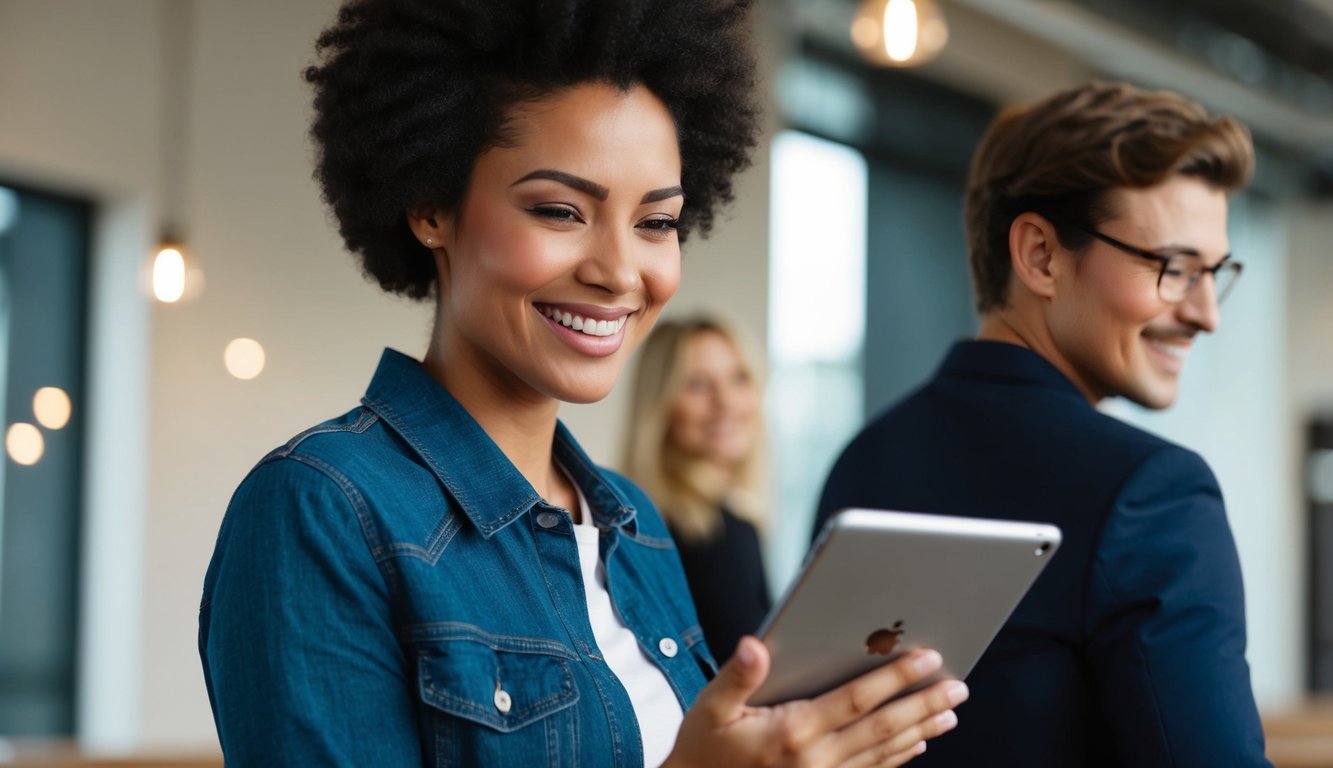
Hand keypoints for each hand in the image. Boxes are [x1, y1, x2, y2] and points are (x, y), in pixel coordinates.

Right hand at [664, 637, 966, 767]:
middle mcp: (816, 758)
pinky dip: (899, 756)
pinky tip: (918, 744)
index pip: (857, 699)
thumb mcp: (710, 708)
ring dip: (920, 730)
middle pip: (883, 727)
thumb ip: (737, 675)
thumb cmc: (704, 748)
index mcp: (793, 731)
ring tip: (950, 712)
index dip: (895, 678)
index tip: (927, 658)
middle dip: (923, 704)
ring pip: (884, 752)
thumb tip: (756, 645)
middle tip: (958, 687)